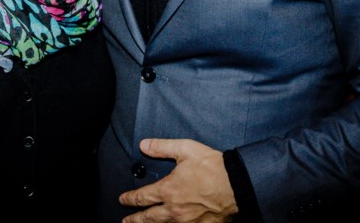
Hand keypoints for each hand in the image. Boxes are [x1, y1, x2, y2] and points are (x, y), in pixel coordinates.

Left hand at [119, 139, 237, 222]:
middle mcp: (174, 209)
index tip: (123, 199)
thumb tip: (144, 145)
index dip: (130, 199)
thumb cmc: (212, 166)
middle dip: (135, 219)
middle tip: (125, 221)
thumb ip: (162, 147)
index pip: (142, 197)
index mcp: (168, 190)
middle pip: (148, 218)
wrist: (236, 184)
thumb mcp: (185, 149)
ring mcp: (187, 221)